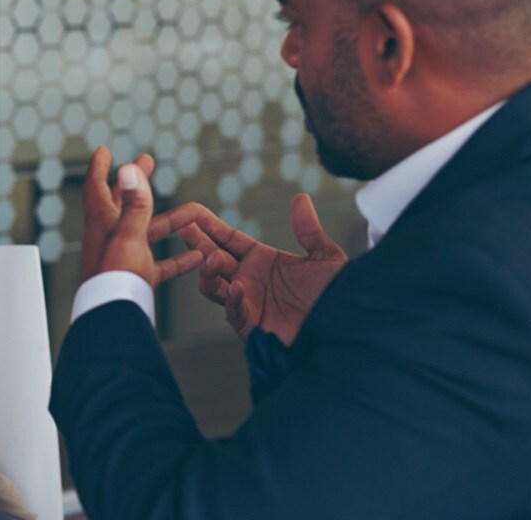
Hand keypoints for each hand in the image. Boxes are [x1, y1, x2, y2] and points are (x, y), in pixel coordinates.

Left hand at [81, 146, 203, 287]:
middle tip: (148, 160)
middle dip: (135, 181)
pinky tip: (199, 256)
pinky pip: (161, 264)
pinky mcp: (137, 277)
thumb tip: (128, 167)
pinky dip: (179, 258)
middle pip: (123, 201)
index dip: (99, 167)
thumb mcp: (128, 234)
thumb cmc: (115, 276)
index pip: (96, 186)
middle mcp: (111, 235)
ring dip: (169, 219)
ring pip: (148, 231)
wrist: (113, 318)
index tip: (104, 150)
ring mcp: (124, 256)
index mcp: (102, 221)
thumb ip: (134, 203)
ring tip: (193, 208)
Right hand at [164, 195, 346, 344]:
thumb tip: (300, 198)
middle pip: (210, 257)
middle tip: (183, 227)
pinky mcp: (253, 324)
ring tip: (214, 258)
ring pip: (212, 285)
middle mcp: (248, 279)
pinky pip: (234, 311)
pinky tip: (238, 287)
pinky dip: (233, 299)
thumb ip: (309, 231)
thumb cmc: (336, 298)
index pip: (227, 238)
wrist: (346, 332)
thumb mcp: (326, 258)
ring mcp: (247, 301)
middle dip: (195, 242)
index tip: (191, 211)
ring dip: (208, 271)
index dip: (208, 225)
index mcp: (261, 260)